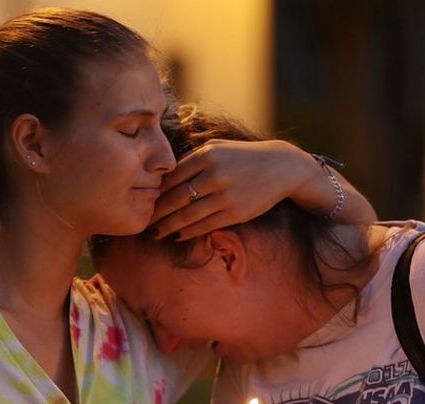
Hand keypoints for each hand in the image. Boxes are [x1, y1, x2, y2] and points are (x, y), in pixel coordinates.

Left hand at [150, 139, 372, 240]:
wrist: (281, 167)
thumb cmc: (242, 157)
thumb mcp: (217, 148)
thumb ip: (192, 159)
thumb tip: (162, 177)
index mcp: (206, 155)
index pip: (171, 177)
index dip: (155, 192)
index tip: (142, 201)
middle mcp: (215, 175)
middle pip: (176, 198)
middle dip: (157, 213)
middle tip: (143, 221)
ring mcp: (226, 195)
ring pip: (188, 215)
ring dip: (168, 226)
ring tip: (156, 233)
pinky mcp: (236, 212)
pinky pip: (206, 225)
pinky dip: (189, 232)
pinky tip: (178, 235)